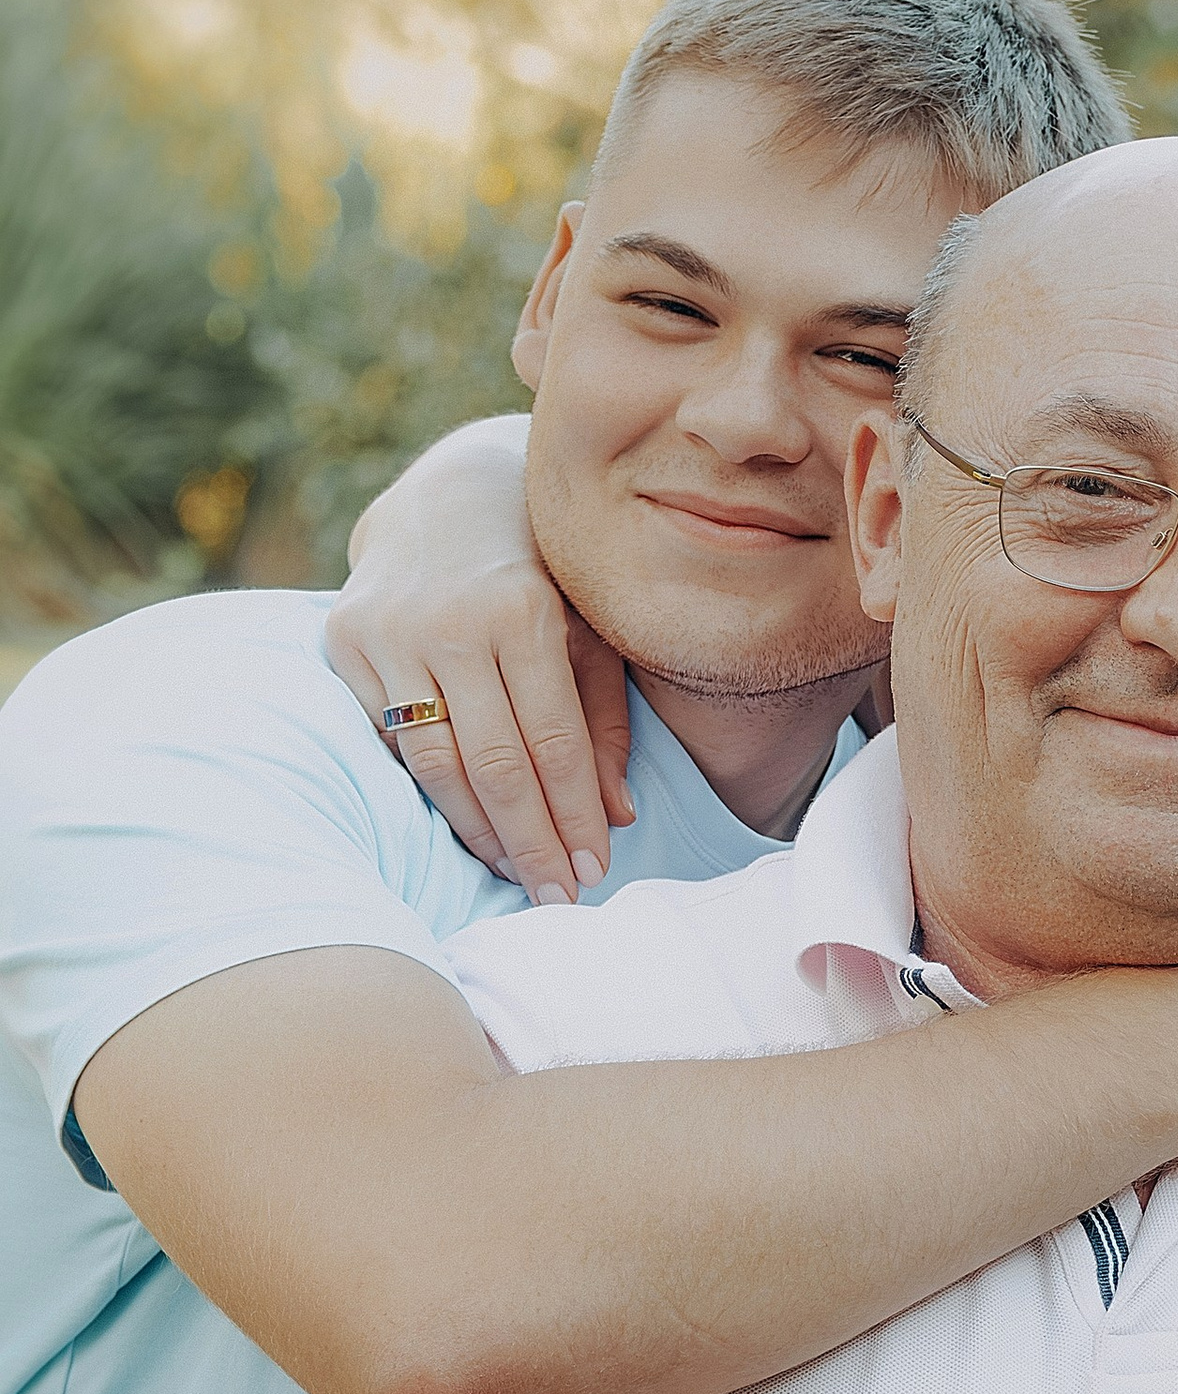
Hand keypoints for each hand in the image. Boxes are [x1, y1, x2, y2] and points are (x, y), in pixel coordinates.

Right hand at [328, 428, 631, 897]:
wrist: (449, 494)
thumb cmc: (544, 572)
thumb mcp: (593, 628)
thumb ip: (606, 718)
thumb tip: (617, 815)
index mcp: (523, 609)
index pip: (553, 741)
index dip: (574, 815)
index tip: (595, 871)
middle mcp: (450, 621)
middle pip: (494, 764)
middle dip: (531, 843)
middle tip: (559, 899)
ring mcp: (388, 631)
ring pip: (434, 764)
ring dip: (478, 832)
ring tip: (516, 875)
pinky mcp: (344, 641)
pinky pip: (391, 739)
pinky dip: (431, 789)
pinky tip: (466, 826)